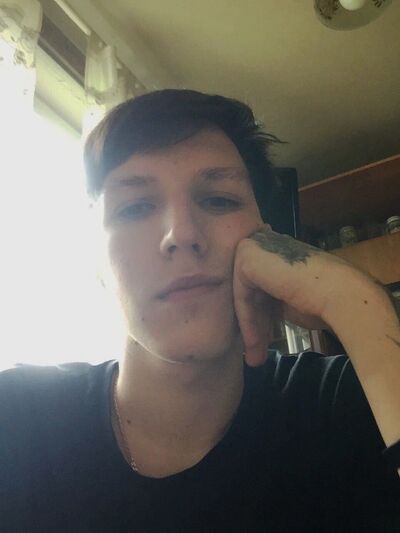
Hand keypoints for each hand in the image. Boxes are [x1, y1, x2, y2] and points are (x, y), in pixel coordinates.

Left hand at [233, 224, 368, 366]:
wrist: (340, 295)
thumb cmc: (324, 300)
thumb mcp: (290, 301)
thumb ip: (272, 300)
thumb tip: (260, 319)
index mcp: (276, 253)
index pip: (259, 288)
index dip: (261, 318)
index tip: (265, 343)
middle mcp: (264, 246)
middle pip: (251, 293)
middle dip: (254, 326)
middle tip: (257, 354)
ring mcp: (255, 248)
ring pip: (245, 297)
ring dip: (250, 329)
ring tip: (256, 358)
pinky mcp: (247, 256)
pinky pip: (241, 295)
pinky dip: (247, 321)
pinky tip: (254, 343)